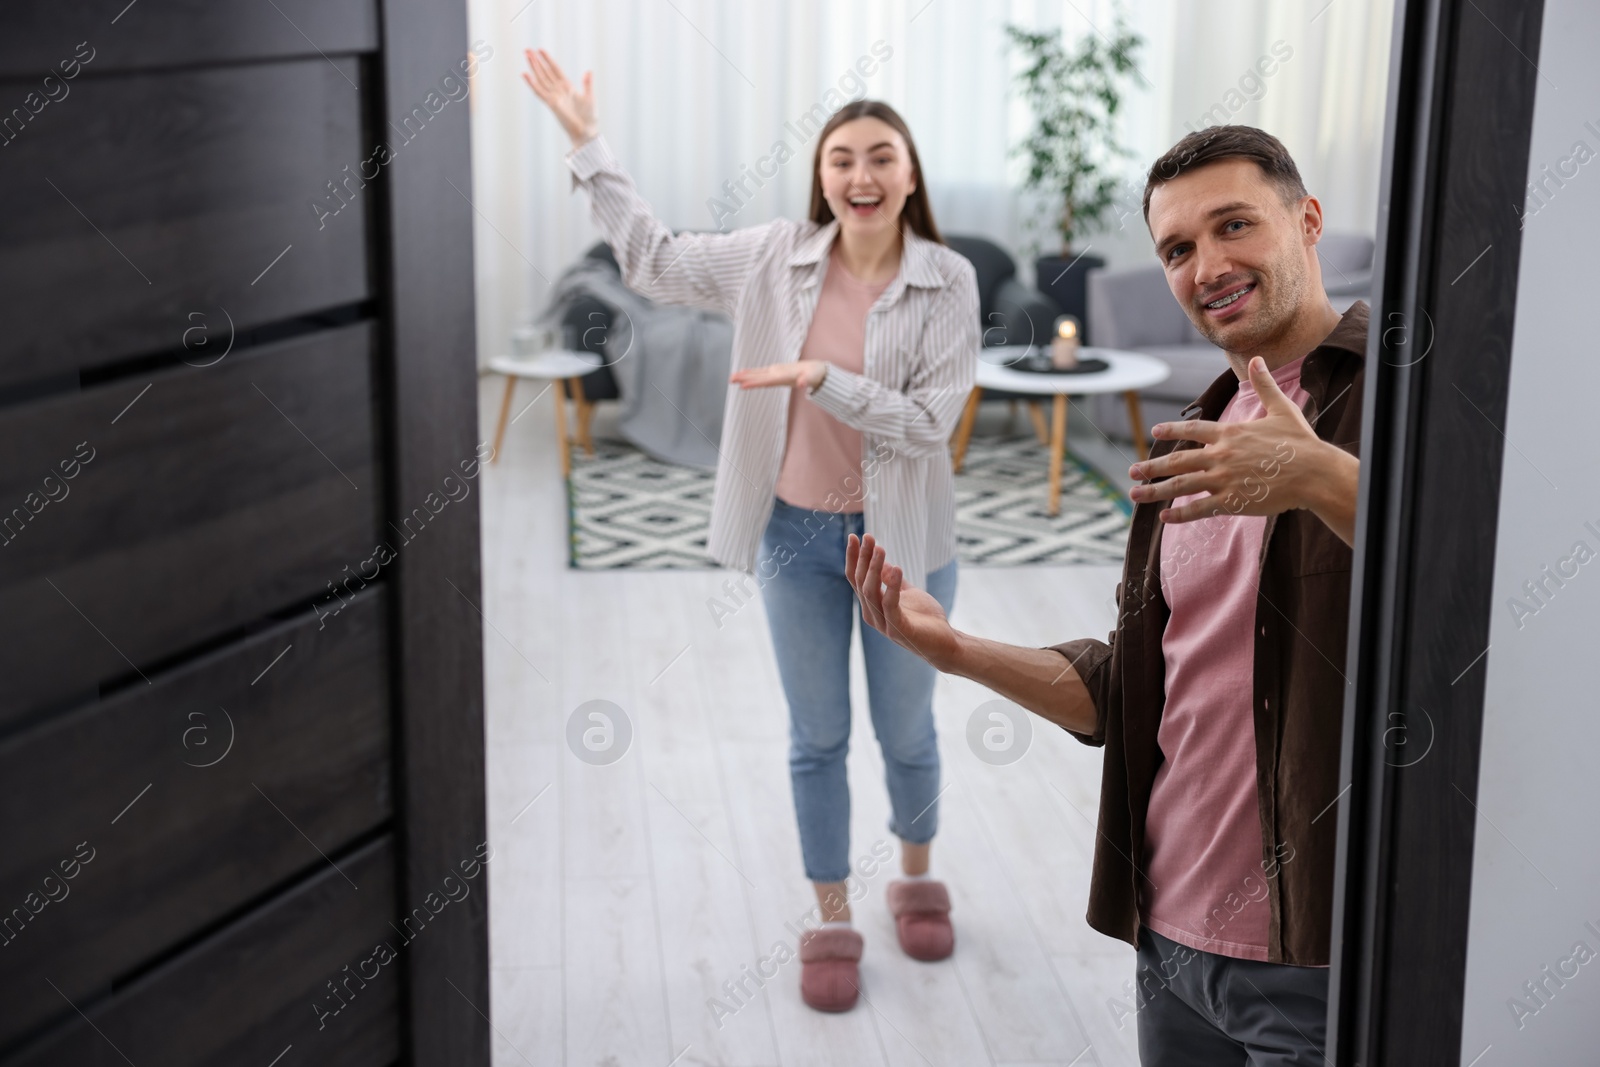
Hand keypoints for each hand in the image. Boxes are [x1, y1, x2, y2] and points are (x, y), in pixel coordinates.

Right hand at [522, 48, 596, 146]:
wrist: (586, 131)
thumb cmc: (589, 116)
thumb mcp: (590, 97)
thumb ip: (587, 84)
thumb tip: (588, 71)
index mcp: (567, 86)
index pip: (555, 69)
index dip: (548, 59)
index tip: (540, 50)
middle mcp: (558, 90)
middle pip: (545, 72)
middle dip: (536, 61)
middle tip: (527, 50)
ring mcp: (554, 96)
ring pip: (540, 78)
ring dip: (533, 67)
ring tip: (526, 55)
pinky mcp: (551, 103)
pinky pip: (539, 91)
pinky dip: (532, 83)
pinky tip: (525, 74)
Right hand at [729, 360, 826, 393]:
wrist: (815, 368)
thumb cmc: (814, 373)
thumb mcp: (812, 378)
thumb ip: (806, 380)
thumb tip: (801, 383)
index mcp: (783, 375)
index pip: (766, 380)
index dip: (755, 383)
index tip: (743, 385)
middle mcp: (777, 371)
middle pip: (758, 375)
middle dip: (744, 377)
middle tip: (731, 379)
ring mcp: (775, 370)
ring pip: (757, 373)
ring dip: (744, 375)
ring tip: (732, 377)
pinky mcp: (775, 372)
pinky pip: (760, 373)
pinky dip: (750, 373)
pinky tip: (743, 374)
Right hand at [845, 533, 958, 669]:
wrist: (944, 643)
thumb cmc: (925, 619)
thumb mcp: (908, 592)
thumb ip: (893, 581)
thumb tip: (885, 564)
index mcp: (872, 605)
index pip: (856, 578)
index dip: (854, 558)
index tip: (855, 536)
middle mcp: (872, 614)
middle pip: (861, 582)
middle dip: (864, 558)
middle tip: (869, 537)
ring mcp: (884, 623)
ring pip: (871, 592)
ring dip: (875, 568)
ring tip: (881, 549)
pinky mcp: (898, 629)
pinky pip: (890, 605)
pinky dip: (892, 587)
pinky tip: (898, 569)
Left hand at [1127, 356, 1321, 523]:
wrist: (1315, 473)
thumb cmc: (1300, 442)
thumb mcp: (1281, 408)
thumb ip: (1264, 385)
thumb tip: (1258, 359)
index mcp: (1230, 433)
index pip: (1192, 431)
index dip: (1171, 431)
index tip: (1153, 432)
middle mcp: (1221, 455)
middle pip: (1178, 461)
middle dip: (1152, 466)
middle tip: (1132, 471)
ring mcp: (1224, 479)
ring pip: (1181, 486)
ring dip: (1155, 491)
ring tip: (1135, 495)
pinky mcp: (1232, 501)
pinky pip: (1200, 509)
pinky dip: (1181, 513)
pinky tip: (1165, 517)